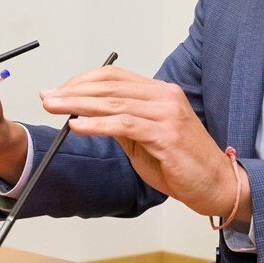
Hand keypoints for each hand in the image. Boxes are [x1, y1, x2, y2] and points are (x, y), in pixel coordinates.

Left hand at [40, 67, 240, 220]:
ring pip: (114, 103)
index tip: (59, 90)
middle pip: (110, 86)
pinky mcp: (166, 135)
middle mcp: (164, 97)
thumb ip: (122, 124)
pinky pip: (124, 125)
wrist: (215, 185)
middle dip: (72, 91)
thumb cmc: (181, 164)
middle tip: (47, 96)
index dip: (83, 81)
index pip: (114, 77)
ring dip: (78, 104)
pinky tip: (78, 126)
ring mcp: (167, 114)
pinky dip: (97, 124)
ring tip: (54, 107)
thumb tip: (87, 115)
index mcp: (159, 93)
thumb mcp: (145, 139)